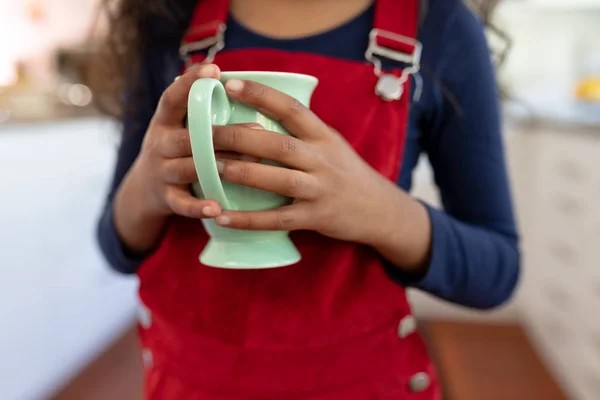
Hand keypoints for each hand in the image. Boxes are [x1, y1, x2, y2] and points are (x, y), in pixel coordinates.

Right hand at [126, 64, 259, 219]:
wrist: (144, 190)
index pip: (173, 97)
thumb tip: (244, 84)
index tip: (214, 68)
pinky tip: (217, 207)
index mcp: (164, 121)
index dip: (190, 82)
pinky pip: (182, 203)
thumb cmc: (175, 150)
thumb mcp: (178, 126)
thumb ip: (200, 111)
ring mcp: (162, 172)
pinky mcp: (166, 198)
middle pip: (189, 137)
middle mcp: (160, 144)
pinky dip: (199, 207)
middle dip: (222, 133)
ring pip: (191, 167)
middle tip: (258, 127)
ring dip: (220, 165)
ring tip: (251, 163)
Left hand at [211, 78, 415, 246]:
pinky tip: (223, 217)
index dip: (260, 94)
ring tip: (211, 168)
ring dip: (243, 174)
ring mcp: (319, 190)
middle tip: (204, 133)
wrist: (378, 209)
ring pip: (277, 179)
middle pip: (277, 144)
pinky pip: (277, 219)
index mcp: (323, 136)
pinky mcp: (315, 218)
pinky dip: (249, 220)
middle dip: (239, 138)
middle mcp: (322, 160)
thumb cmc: (346, 172)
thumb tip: (257, 109)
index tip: (229, 83)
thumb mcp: (331, 144)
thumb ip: (301, 131)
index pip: (291, 108)